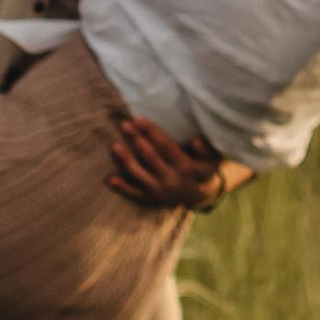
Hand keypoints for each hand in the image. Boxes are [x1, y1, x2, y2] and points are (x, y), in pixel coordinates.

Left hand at [107, 115, 231, 212]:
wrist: (199, 195)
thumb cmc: (202, 169)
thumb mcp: (210, 159)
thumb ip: (205, 149)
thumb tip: (195, 141)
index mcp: (186, 167)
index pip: (166, 146)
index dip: (151, 132)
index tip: (138, 119)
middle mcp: (172, 180)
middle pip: (150, 157)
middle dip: (136, 139)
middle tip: (123, 125)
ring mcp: (160, 192)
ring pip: (139, 175)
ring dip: (126, 160)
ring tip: (114, 146)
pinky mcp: (151, 200)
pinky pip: (134, 194)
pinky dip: (122, 187)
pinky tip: (109, 179)